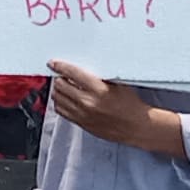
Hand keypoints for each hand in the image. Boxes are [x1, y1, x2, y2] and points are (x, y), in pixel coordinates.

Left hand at [45, 59, 168, 153]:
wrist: (135, 126)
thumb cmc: (129, 104)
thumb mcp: (117, 83)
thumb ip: (98, 75)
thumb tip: (81, 67)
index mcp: (98, 89)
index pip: (71, 73)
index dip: (60, 66)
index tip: (54, 63)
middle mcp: (88, 102)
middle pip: (60, 85)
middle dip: (59, 78)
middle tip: (62, 75)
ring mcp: (82, 114)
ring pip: (57, 98)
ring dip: (58, 90)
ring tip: (64, 87)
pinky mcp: (80, 123)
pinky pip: (61, 111)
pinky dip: (60, 103)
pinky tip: (67, 99)